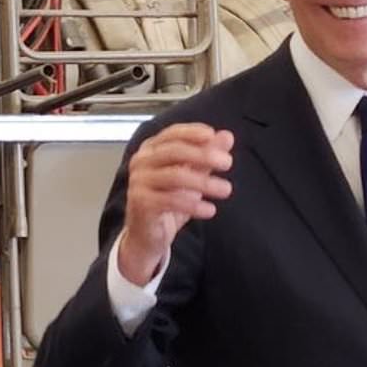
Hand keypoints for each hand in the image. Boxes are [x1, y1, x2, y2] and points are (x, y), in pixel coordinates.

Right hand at [118, 123, 233, 284]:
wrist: (148, 234)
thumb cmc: (170, 199)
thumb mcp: (193, 175)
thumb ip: (207, 155)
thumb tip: (227, 136)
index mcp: (152, 149)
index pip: (172, 133)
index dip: (192, 132)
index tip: (212, 135)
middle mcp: (142, 161)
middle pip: (174, 151)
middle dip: (204, 155)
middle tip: (228, 162)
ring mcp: (139, 182)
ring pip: (175, 176)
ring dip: (205, 183)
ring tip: (226, 189)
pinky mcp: (141, 203)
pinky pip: (171, 200)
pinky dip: (194, 205)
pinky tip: (210, 210)